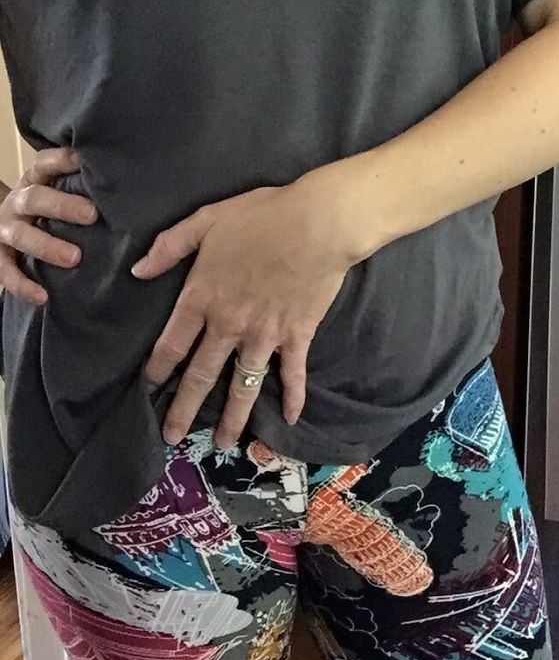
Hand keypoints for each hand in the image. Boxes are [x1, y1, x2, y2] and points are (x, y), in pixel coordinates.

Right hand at [0, 147, 97, 303]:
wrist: (5, 231)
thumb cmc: (49, 213)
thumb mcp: (61, 193)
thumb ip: (84, 189)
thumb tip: (128, 185)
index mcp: (34, 181)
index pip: (45, 164)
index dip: (63, 161)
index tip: (87, 161)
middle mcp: (17, 202)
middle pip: (35, 199)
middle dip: (62, 206)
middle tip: (92, 216)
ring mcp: (6, 229)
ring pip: (21, 235)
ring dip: (47, 246)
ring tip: (74, 258)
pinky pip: (6, 272)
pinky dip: (23, 285)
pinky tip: (43, 296)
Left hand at [132, 175, 358, 448]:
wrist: (318, 223)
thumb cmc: (261, 216)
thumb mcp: (206, 220)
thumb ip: (170, 246)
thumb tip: (138, 271)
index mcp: (203, 297)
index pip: (172, 343)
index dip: (157, 369)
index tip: (148, 388)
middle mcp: (229, 325)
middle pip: (202, 375)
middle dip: (184, 409)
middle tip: (171, 437)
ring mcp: (264, 335)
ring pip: (244, 386)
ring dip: (234, 417)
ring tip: (224, 444)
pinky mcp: (297, 336)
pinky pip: (292, 373)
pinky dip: (292, 397)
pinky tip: (289, 419)